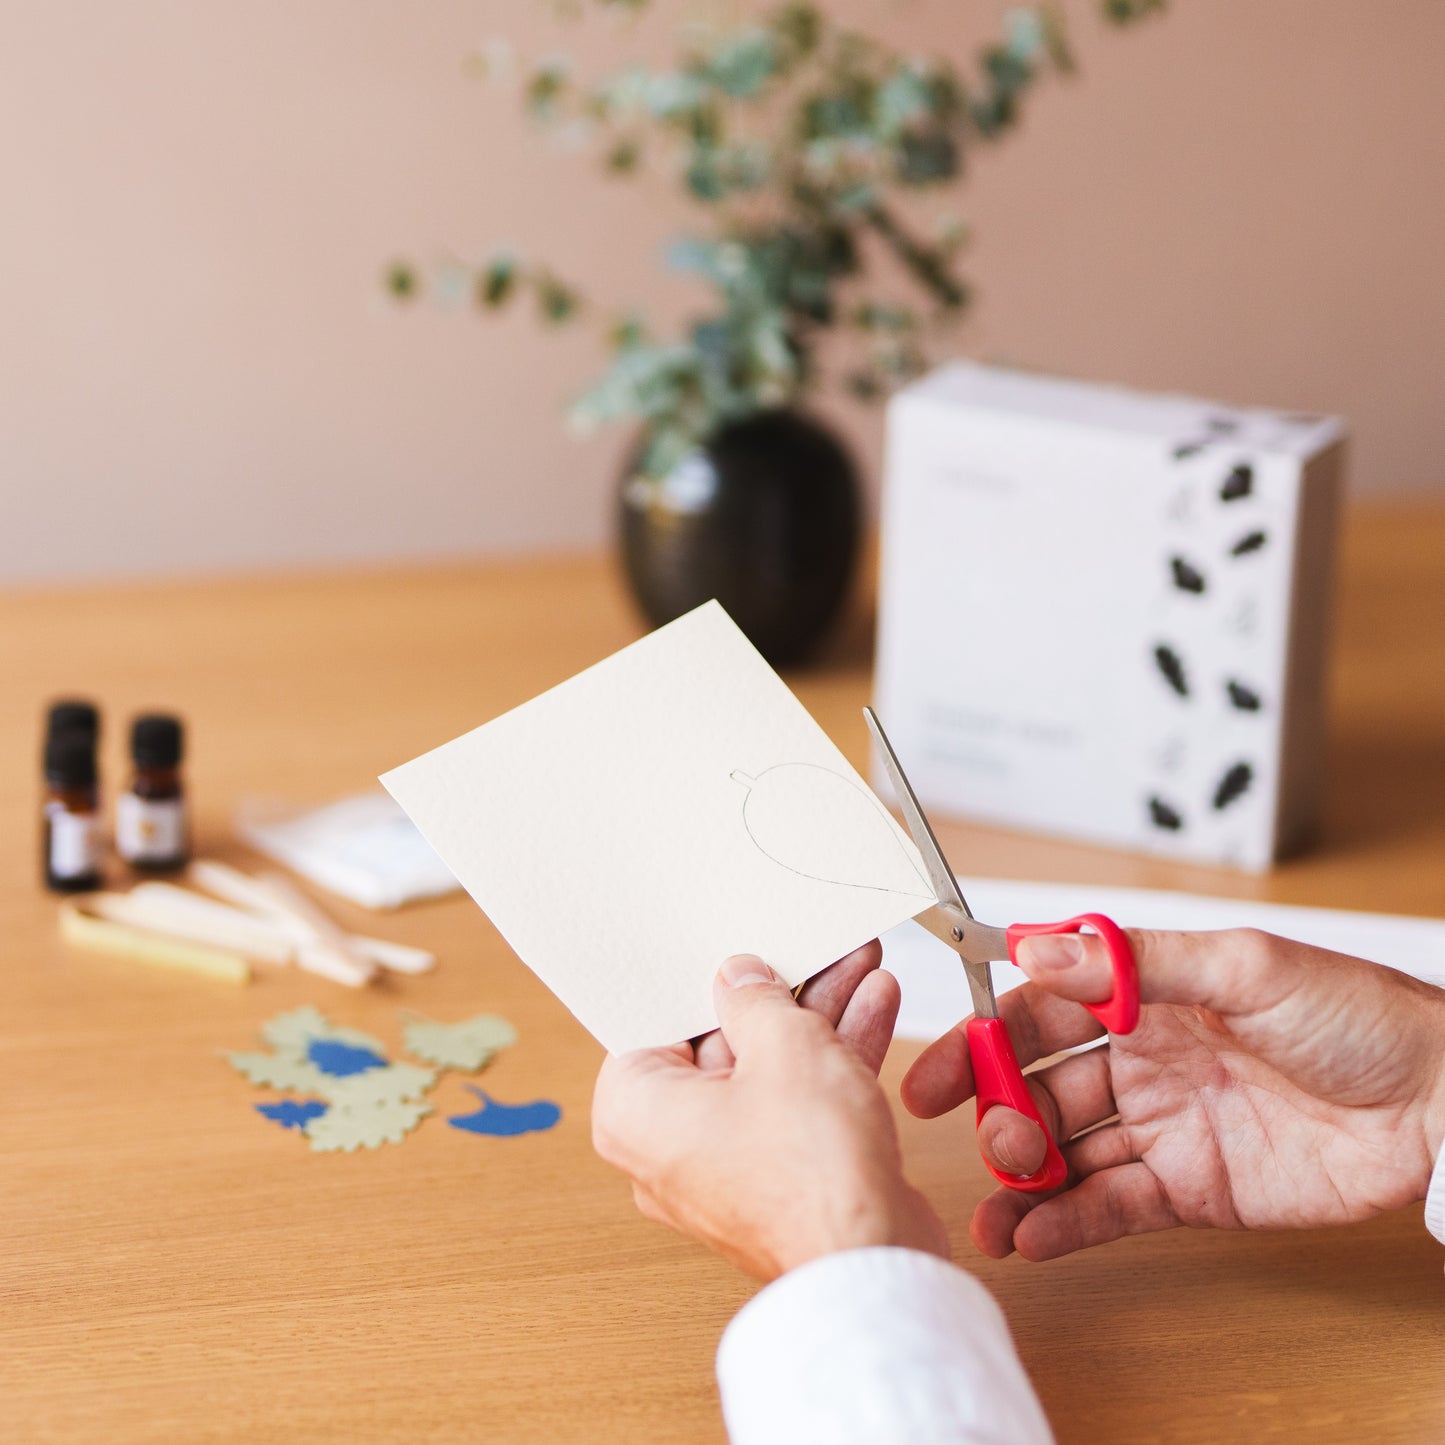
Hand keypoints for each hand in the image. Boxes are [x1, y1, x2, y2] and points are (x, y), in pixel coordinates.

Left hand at [592, 943, 948, 1280]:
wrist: (873, 1265)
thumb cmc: (809, 1173)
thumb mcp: (784, 1046)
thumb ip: (756, 999)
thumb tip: (739, 978)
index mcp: (635, 1111)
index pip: (655, 1022)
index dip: (701, 978)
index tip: (730, 945)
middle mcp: (669, 1145)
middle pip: (723, 1042)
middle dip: (782, 992)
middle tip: (810, 949)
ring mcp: (728, 1164)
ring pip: (770, 1069)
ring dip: (819, 1016)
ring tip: (857, 963)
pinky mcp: (780, 1178)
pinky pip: (797, 1102)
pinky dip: (832, 1058)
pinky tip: (874, 1004)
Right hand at [902, 928, 1444, 1261]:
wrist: (1441, 1104)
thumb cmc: (1357, 1015)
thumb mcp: (1243, 968)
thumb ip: (1134, 964)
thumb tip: (1036, 948)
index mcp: (1144, 996)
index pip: (1040, 1013)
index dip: (983, 1038)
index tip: (938, 1066)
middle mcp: (1142, 1060)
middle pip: (1041, 1086)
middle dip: (999, 1113)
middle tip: (980, 1141)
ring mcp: (1162, 1126)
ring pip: (1068, 1151)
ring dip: (1023, 1178)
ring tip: (995, 1207)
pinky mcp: (1190, 1190)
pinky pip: (1112, 1206)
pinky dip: (1066, 1223)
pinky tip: (1030, 1237)